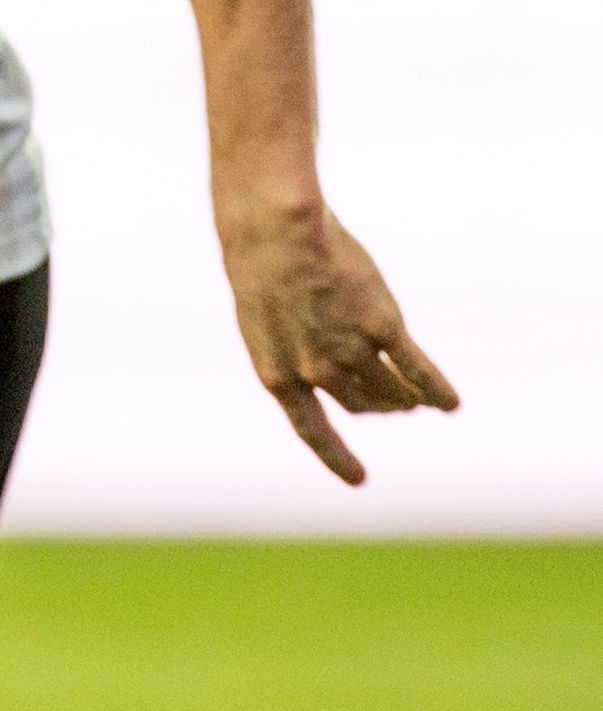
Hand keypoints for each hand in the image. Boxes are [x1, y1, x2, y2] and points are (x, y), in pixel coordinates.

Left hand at [219, 196, 458, 482]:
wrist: (275, 230)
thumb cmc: (260, 263)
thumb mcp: (264, 318)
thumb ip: (293, 348)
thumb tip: (326, 368)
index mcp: (277, 375)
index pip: (312, 430)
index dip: (337, 457)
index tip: (359, 479)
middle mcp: (316, 373)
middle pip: (361, 404)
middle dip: (378, 405)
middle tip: (395, 402)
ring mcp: (351, 352)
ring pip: (390, 392)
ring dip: (406, 398)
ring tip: (417, 399)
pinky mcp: (383, 328)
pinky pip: (419, 371)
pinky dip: (436, 390)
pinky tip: (450, 403)